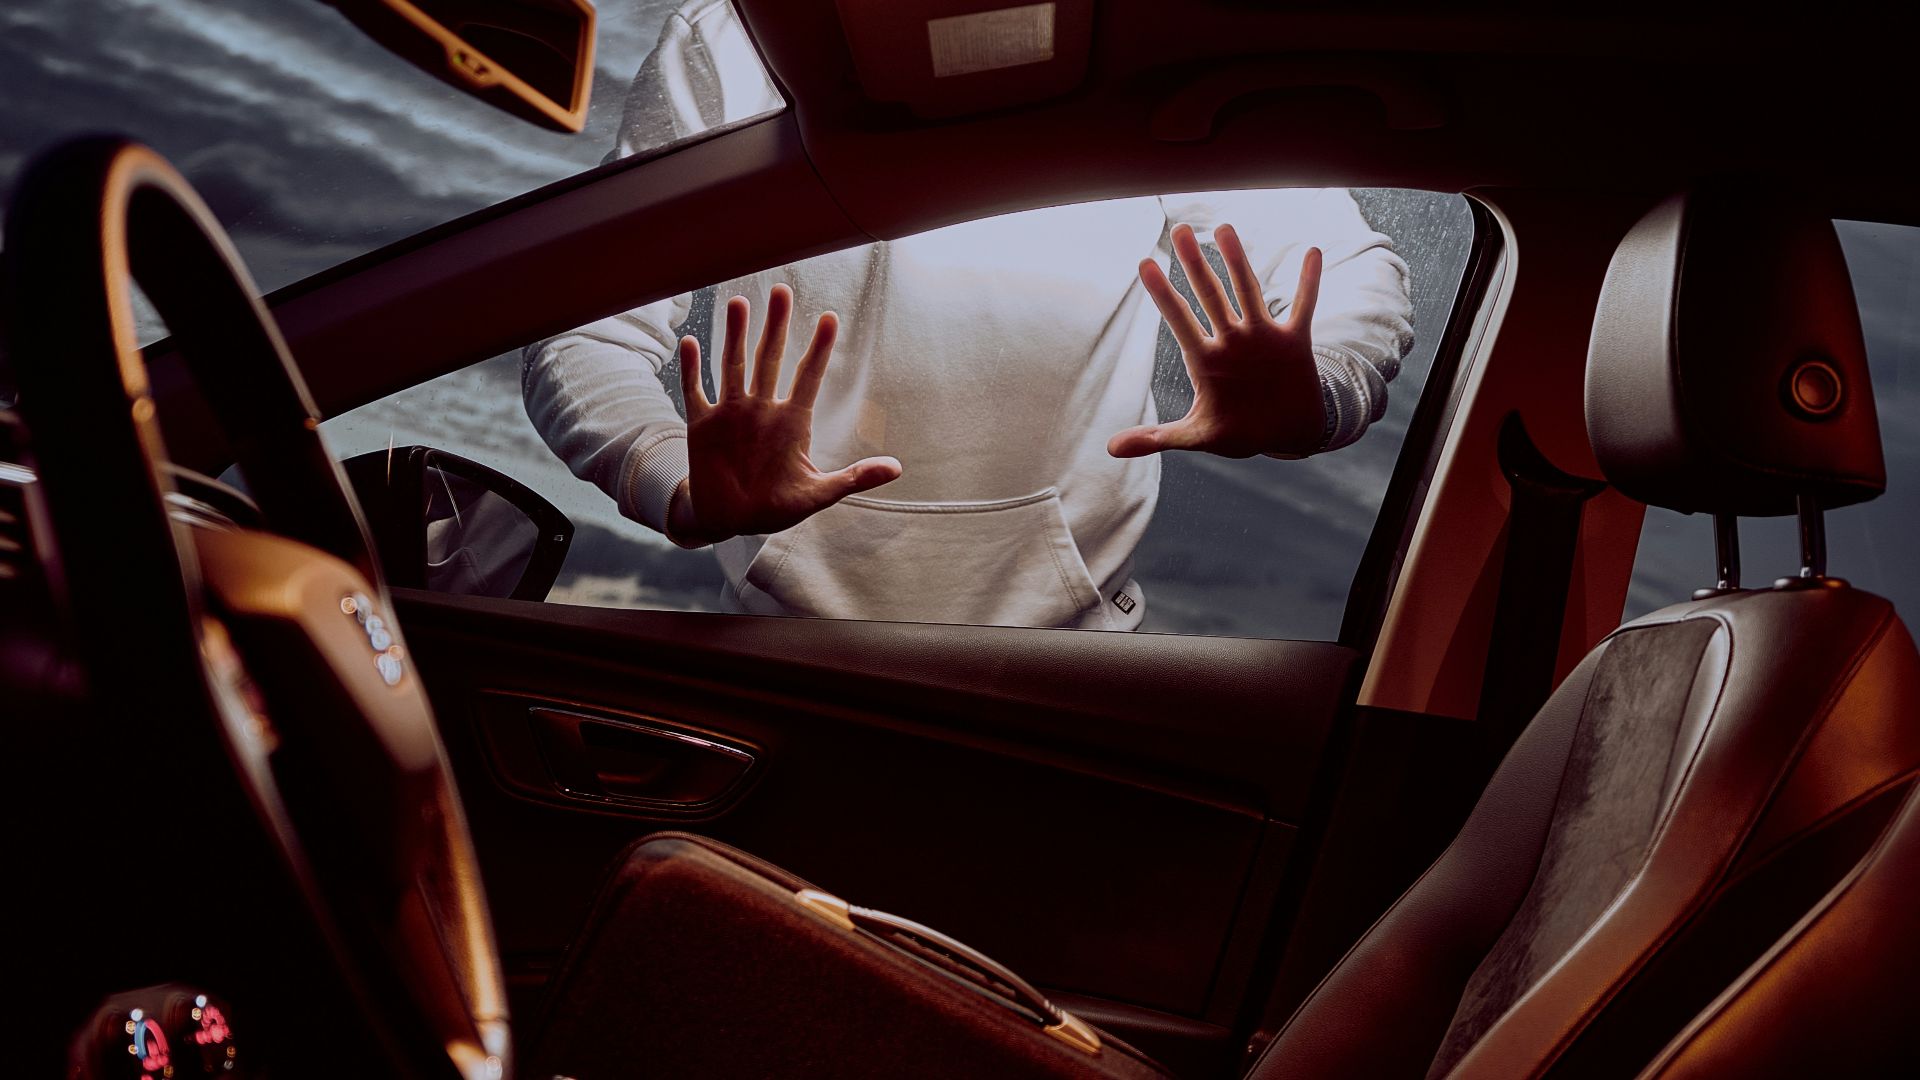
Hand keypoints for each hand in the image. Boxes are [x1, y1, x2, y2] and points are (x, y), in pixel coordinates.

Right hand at [672, 284, 900, 542]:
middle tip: (781, 290)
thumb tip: (898, 468)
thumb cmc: (775, 507)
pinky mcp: (702, 425)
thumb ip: (854, 478)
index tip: (831, 318)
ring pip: (734, 365)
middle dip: (776, 326)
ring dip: (736, 335)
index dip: (820, 349)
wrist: (730, 521)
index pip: (809, 377)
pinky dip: (692, 369)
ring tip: (740, 303)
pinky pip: (695, 391)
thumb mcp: (817, 494)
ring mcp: (731, 414)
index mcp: (792, 423)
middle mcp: (762, 410)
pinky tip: (692, 341)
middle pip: (770, 358)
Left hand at [1108, 223, 1325, 459]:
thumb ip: (1157, 438)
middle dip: (1195, 264)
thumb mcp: (1196, 436)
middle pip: (1210, 295)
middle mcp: (1232, 341)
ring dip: (1238, 261)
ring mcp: (1262, 337)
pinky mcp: (1294, 341)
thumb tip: (1111, 449)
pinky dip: (1308, 282)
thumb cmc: (1238, 431)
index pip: (1179, 320)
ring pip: (1248, 291)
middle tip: (1180, 229)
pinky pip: (1303, 306)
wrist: (1283, 433)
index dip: (1163, 294)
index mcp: (1205, 360)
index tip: (1145, 264)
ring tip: (1224, 229)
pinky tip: (1312, 252)